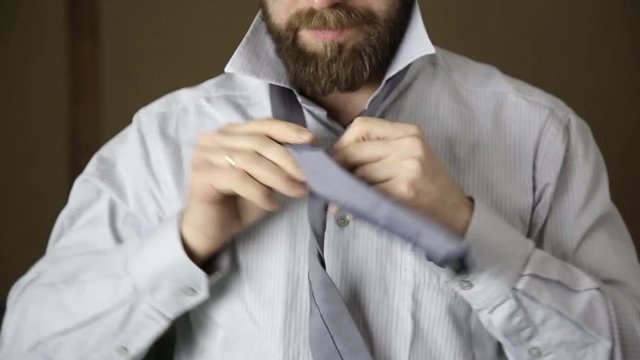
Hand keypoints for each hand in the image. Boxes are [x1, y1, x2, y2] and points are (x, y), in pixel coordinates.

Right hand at [181, 119, 314, 263]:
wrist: (211, 230)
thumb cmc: (239, 202)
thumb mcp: (264, 178)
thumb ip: (278, 162)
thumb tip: (309, 154)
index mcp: (230, 133)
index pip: (263, 125)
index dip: (289, 131)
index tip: (312, 142)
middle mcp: (214, 138)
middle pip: (259, 142)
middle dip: (288, 159)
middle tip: (307, 176)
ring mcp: (205, 155)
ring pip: (250, 160)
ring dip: (279, 178)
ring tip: (297, 192)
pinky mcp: (202, 176)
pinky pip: (239, 179)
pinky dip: (260, 192)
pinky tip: (273, 204)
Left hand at [332, 117, 472, 235]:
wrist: (456, 214)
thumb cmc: (428, 186)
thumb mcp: (411, 156)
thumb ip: (379, 150)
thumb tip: (333, 159)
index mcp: (409, 132)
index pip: (360, 126)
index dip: (342, 144)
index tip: (337, 162)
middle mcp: (409, 145)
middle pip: (354, 149)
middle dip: (338, 169)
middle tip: (332, 184)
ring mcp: (408, 167)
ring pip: (358, 173)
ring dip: (346, 188)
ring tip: (344, 200)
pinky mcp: (404, 190)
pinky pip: (367, 193)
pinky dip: (355, 203)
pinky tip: (352, 211)